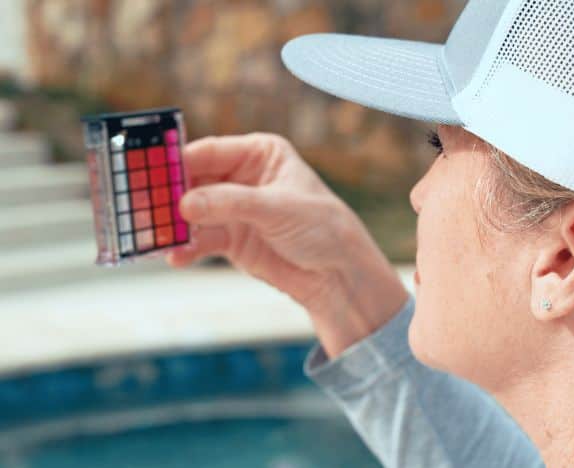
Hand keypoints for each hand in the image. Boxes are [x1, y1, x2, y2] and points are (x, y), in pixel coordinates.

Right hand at [168, 133, 408, 355]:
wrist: (337, 274)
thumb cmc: (322, 227)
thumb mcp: (278, 208)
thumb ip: (232, 203)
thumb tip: (186, 203)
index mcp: (259, 154)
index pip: (210, 152)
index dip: (180, 161)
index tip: (151, 172)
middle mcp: (243, 178)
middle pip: (194, 181)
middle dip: (169, 195)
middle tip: (142, 205)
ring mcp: (234, 210)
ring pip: (192, 213)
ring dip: (172, 224)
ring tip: (150, 234)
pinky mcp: (231, 239)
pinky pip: (200, 240)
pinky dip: (186, 248)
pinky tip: (175, 256)